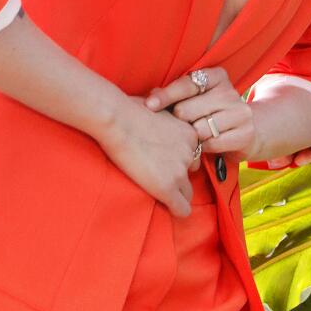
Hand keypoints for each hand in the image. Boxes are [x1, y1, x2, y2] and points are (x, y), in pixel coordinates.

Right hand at [97, 92, 204, 217]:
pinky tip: (166, 206)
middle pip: (192, 172)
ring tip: (156, 188)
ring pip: (188, 193)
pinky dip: (175, 210)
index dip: (178, 157)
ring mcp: (180, 171)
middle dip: (179, 174)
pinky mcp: (168, 187)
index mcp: (189, 133)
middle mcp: (190, 152)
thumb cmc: (128, 108)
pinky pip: (183, 210)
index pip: (193, 154)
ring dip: (175, 191)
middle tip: (158, 172)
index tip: (164, 159)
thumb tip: (156, 100)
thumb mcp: (156, 104)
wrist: (117, 120)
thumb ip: (164, 113)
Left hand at [144, 65, 258, 159]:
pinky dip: (204, 148)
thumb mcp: (197, 98)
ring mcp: (240, 113)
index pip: (186, 84)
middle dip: (179, 121)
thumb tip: (151, 97)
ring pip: (198, 129)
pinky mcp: (245, 134)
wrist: (247, 131)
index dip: (166, 95)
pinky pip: (211, 144)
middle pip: (187, 109)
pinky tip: (204, 145)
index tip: (149, 105)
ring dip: (191, 136)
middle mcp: (230, 92)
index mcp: (217, 76)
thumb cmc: (211, 112)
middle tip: (180, 126)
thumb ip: (176, 95)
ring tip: (194, 136)